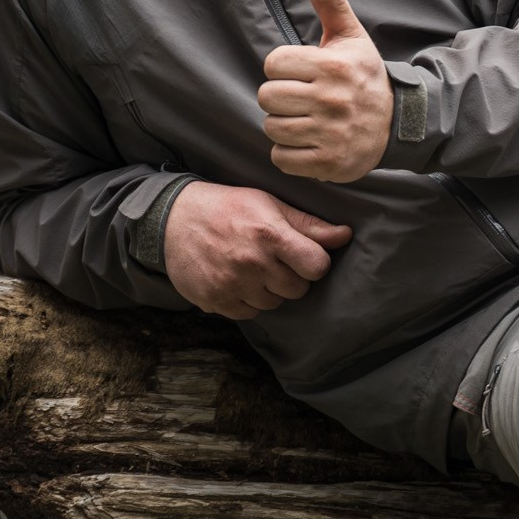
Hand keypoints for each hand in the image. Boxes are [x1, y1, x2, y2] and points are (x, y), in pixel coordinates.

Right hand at [163, 181, 351, 317]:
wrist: (173, 219)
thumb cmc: (228, 207)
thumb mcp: (270, 205)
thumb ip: (308, 225)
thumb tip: (345, 235)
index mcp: (270, 235)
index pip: (317, 266)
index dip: (314, 262)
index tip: (303, 255)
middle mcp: (252, 263)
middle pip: (298, 289)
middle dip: (292, 277)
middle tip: (275, 260)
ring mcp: (232, 284)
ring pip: (274, 303)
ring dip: (270, 290)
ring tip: (253, 268)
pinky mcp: (215, 301)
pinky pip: (250, 313)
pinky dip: (248, 301)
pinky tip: (238, 279)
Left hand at [259, 0, 394, 181]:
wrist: (400, 124)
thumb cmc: (364, 75)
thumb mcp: (350, 35)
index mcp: (332, 65)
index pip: (272, 63)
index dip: (283, 67)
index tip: (302, 72)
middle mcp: (331, 100)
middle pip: (267, 97)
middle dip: (280, 96)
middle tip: (301, 97)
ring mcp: (330, 134)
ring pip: (272, 127)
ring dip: (283, 125)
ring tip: (305, 119)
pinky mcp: (328, 163)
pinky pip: (281, 158)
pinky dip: (289, 153)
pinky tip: (307, 141)